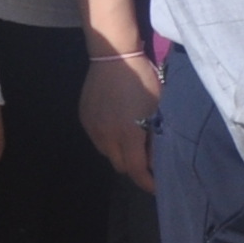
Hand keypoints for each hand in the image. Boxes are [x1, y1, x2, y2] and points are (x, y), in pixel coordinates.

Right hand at [79, 49, 160, 190]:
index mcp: (128, 133)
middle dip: (134, 167)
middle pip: (120, 166)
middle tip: (147, 159)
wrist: (114, 56)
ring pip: (107, 154)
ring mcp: (93, 127)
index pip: (136, 170)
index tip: (157, 186)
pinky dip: (108, 140)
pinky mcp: (84, 118)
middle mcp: (107, 135)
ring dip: (120, 153)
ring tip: (132, 142)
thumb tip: (158, 158)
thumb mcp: (158, 107)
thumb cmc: (143, 79)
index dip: (147, 182)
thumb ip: (157, 135)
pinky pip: (97, 139)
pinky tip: (118, 128)